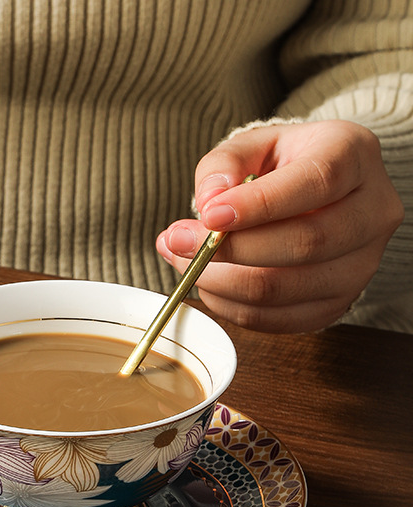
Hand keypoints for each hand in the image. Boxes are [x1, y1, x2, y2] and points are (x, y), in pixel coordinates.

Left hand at [156, 120, 403, 331]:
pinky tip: (209, 282)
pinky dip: (230, 306)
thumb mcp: (253, 145)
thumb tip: (208, 202)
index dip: (258, 205)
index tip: (209, 215)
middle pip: (304, 244)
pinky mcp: (337, 304)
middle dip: (229, 250)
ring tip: (185, 261)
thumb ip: (223, 165)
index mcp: (355, 157)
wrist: (320, 196)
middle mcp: (371, 214)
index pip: (316, 183)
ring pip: (284, 289)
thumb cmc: (284, 166)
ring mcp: (360, 266)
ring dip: (220, 282)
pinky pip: (275, 319)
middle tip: (178, 241)